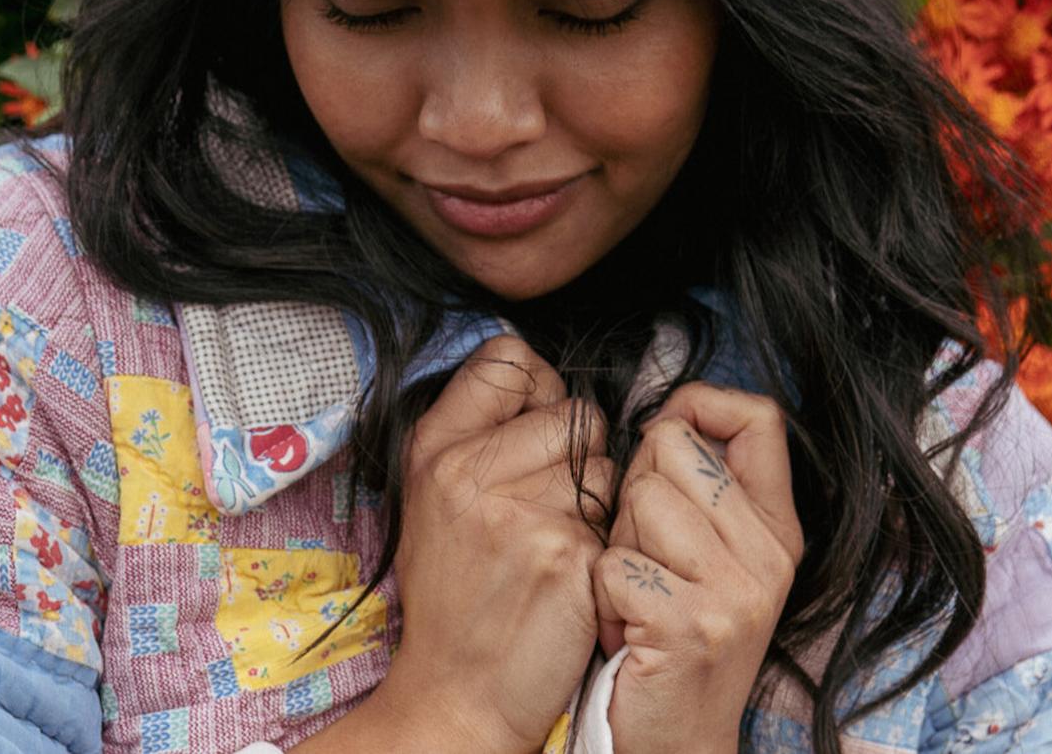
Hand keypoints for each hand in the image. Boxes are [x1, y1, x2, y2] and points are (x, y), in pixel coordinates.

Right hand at [377, 335, 613, 753]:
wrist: (458, 694)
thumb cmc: (456, 592)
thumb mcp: (435, 498)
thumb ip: (478, 432)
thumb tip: (542, 380)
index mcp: (434, 448)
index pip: (507, 358)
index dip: (539, 385)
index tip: (538, 424)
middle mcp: (469, 471)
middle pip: (574, 413)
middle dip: (578, 454)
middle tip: (550, 503)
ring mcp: (519, 512)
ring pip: (606, 466)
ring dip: (599, 502)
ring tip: (558, 541)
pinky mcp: (566, 554)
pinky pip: (617, 517)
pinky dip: (608, 544)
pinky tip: (574, 574)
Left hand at [592, 383, 803, 753]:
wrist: (677, 746)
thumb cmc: (671, 634)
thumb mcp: (711, 556)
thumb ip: (700, 487)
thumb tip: (663, 417)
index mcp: (776, 528)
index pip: (759, 416)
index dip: (700, 404)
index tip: (667, 434)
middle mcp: (768, 554)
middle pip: (672, 444)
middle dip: (637, 487)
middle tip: (646, 552)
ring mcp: (735, 591)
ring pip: (638, 496)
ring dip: (618, 544)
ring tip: (637, 593)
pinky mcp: (690, 626)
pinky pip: (613, 561)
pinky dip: (603, 595)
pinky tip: (626, 629)